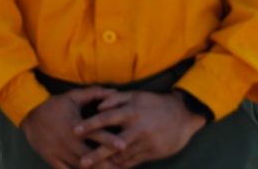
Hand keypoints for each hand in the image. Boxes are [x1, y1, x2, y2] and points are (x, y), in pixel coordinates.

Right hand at [22, 87, 122, 168]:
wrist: (29, 114)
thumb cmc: (54, 105)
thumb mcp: (73, 97)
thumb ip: (94, 93)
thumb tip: (114, 91)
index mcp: (76, 125)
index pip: (96, 134)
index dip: (110, 140)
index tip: (124, 146)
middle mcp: (69, 141)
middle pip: (92, 155)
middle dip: (108, 163)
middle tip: (123, 168)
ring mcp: (61, 152)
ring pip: (81, 167)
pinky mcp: (53, 160)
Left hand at [75, 91, 205, 167]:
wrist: (183, 115)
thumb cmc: (154, 103)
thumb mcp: (136, 95)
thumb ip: (116, 99)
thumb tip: (99, 106)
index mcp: (131, 112)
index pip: (105, 118)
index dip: (89, 125)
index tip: (74, 130)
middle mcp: (137, 128)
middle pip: (112, 144)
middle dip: (96, 155)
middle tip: (82, 162)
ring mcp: (146, 142)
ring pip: (123, 156)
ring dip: (108, 163)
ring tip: (94, 168)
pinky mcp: (153, 153)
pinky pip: (134, 162)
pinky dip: (122, 166)